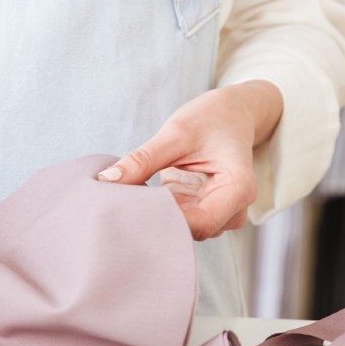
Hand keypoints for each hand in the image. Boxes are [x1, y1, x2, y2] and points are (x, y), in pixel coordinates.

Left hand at [97, 81, 281, 239]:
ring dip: (155, 215)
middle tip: (121, 203)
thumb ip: (142, 160)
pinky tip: (141, 195)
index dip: (163, 220)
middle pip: (191, 230)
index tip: (130, 207)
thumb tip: (106, 181)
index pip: (199, 224)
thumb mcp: (175, 133)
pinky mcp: (201, 210)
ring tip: (131, 195)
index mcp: (238, 189)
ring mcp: (219, 213)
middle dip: (156, 218)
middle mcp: (233, 209)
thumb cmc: (211, 119)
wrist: (231, 115)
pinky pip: (177, 219)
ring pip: (182, 229)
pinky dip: (157, 209)